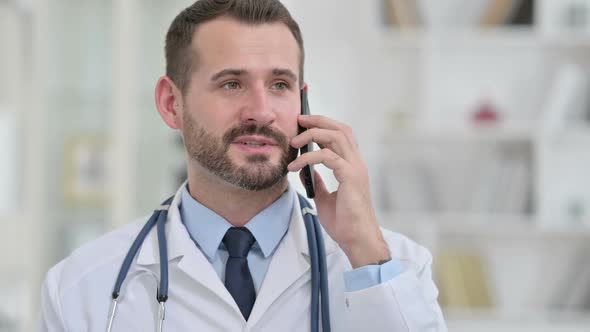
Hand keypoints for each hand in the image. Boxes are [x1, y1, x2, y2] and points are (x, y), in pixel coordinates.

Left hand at [288, 114, 390, 267]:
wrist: (356, 240)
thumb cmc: (344, 223)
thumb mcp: (324, 198)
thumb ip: (318, 181)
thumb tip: (305, 169)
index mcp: (352, 166)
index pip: (341, 135)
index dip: (324, 125)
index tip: (304, 123)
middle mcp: (356, 163)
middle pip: (340, 129)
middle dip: (318, 120)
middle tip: (298, 120)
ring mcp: (355, 168)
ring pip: (335, 136)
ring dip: (312, 134)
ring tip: (294, 142)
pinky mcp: (350, 176)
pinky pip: (327, 157)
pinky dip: (308, 158)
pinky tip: (294, 167)